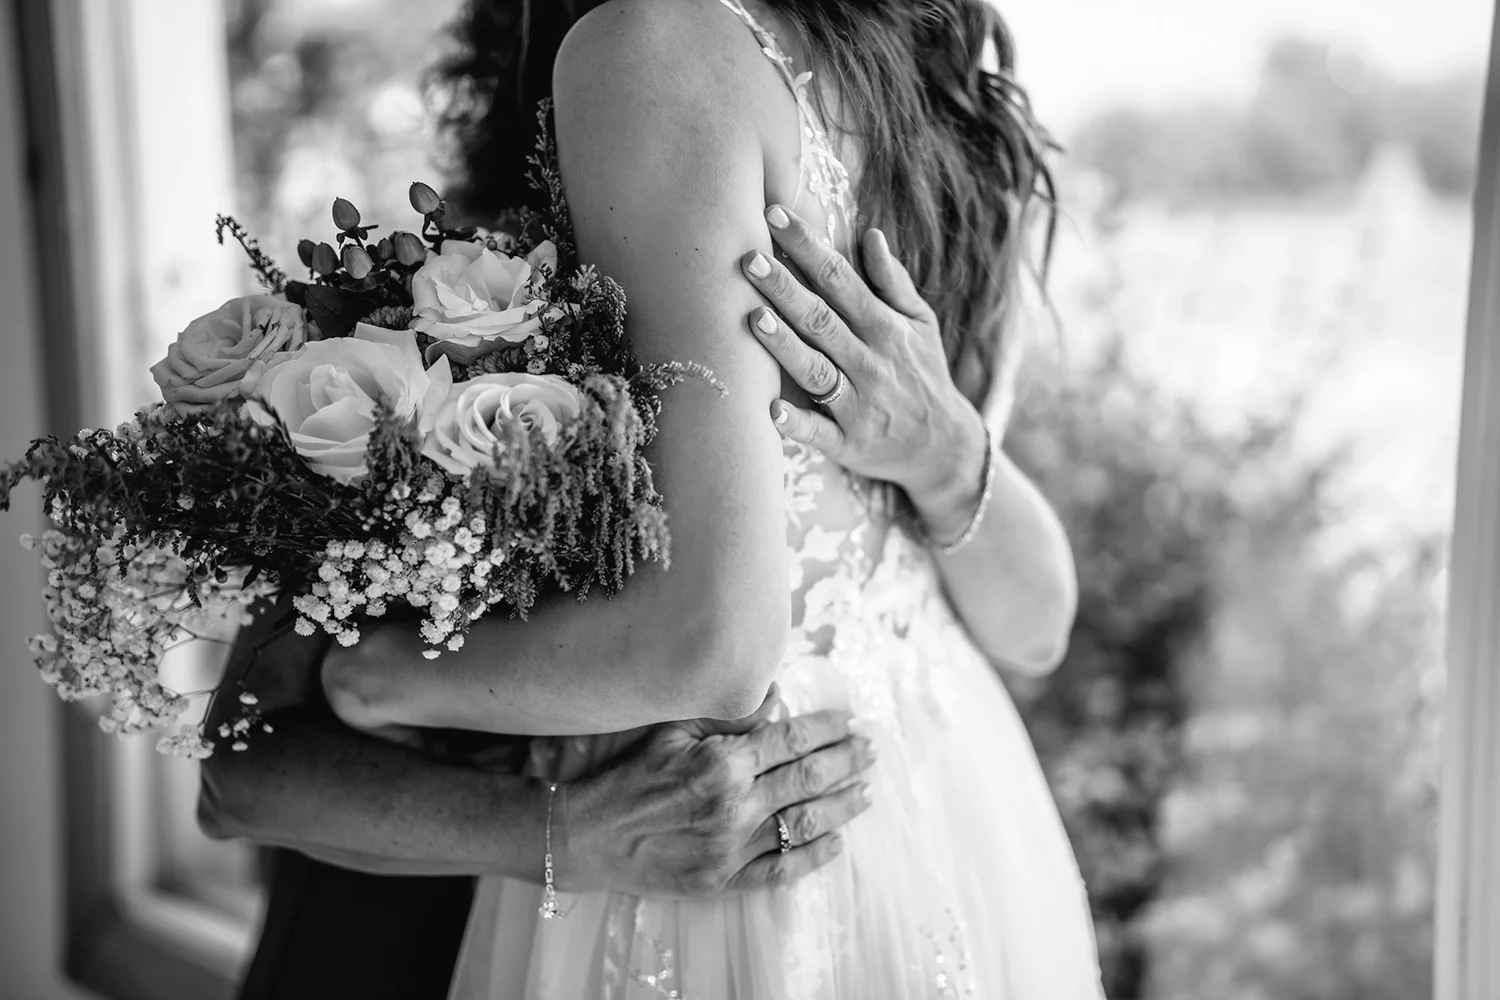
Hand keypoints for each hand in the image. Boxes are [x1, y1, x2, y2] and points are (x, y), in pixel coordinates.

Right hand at [561, 686, 875, 897]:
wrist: (587, 837)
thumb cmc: (626, 776)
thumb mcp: (669, 730)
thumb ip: (725, 713)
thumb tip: (774, 694)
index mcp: (723, 762)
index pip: (791, 740)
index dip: (827, 729)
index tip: (851, 722)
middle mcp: (735, 805)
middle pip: (808, 779)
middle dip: (846, 762)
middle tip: (871, 751)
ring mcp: (733, 848)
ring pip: (805, 824)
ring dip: (842, 806)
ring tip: (866, 792)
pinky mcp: (724, 880)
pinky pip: (782, 869)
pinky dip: (813, 857)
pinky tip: (836, 842)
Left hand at [740, 205, 989, 541]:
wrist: (943, 447)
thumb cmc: (924, 376)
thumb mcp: (921, 324)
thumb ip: (893, 282)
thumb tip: (871, 234)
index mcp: (885, 328)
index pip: (841, 279)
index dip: (808, 247)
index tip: (775, 215)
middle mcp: (871, 362)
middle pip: (822, 320)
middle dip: (785, 288)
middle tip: (749, 259)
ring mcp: (859, 404)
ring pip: (816, 370)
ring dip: (785, 345)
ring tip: (753, 318)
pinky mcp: (849, 443)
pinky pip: (820, 433)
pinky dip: (797, 424)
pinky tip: (771, 411)